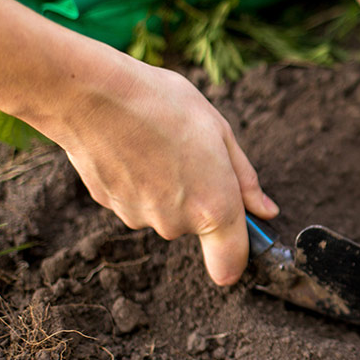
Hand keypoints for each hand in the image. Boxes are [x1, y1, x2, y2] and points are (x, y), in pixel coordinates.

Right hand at [43, 47, 278, 284]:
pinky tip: (132, 146)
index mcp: (214, 207)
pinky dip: (139, 179)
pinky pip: (137, 199)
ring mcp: (140, 218)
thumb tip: (266, 212)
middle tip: (191, 151)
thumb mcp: (221, 132)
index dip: (239, 256)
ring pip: (165, 209)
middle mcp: (177, 223)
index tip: (242, 236)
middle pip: (197, 225)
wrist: (93, 95)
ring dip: (167, 185)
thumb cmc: (164, 105)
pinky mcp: (110, 207)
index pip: (231, 264)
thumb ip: (245, 180)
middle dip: (200, 195)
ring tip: (158, 142)